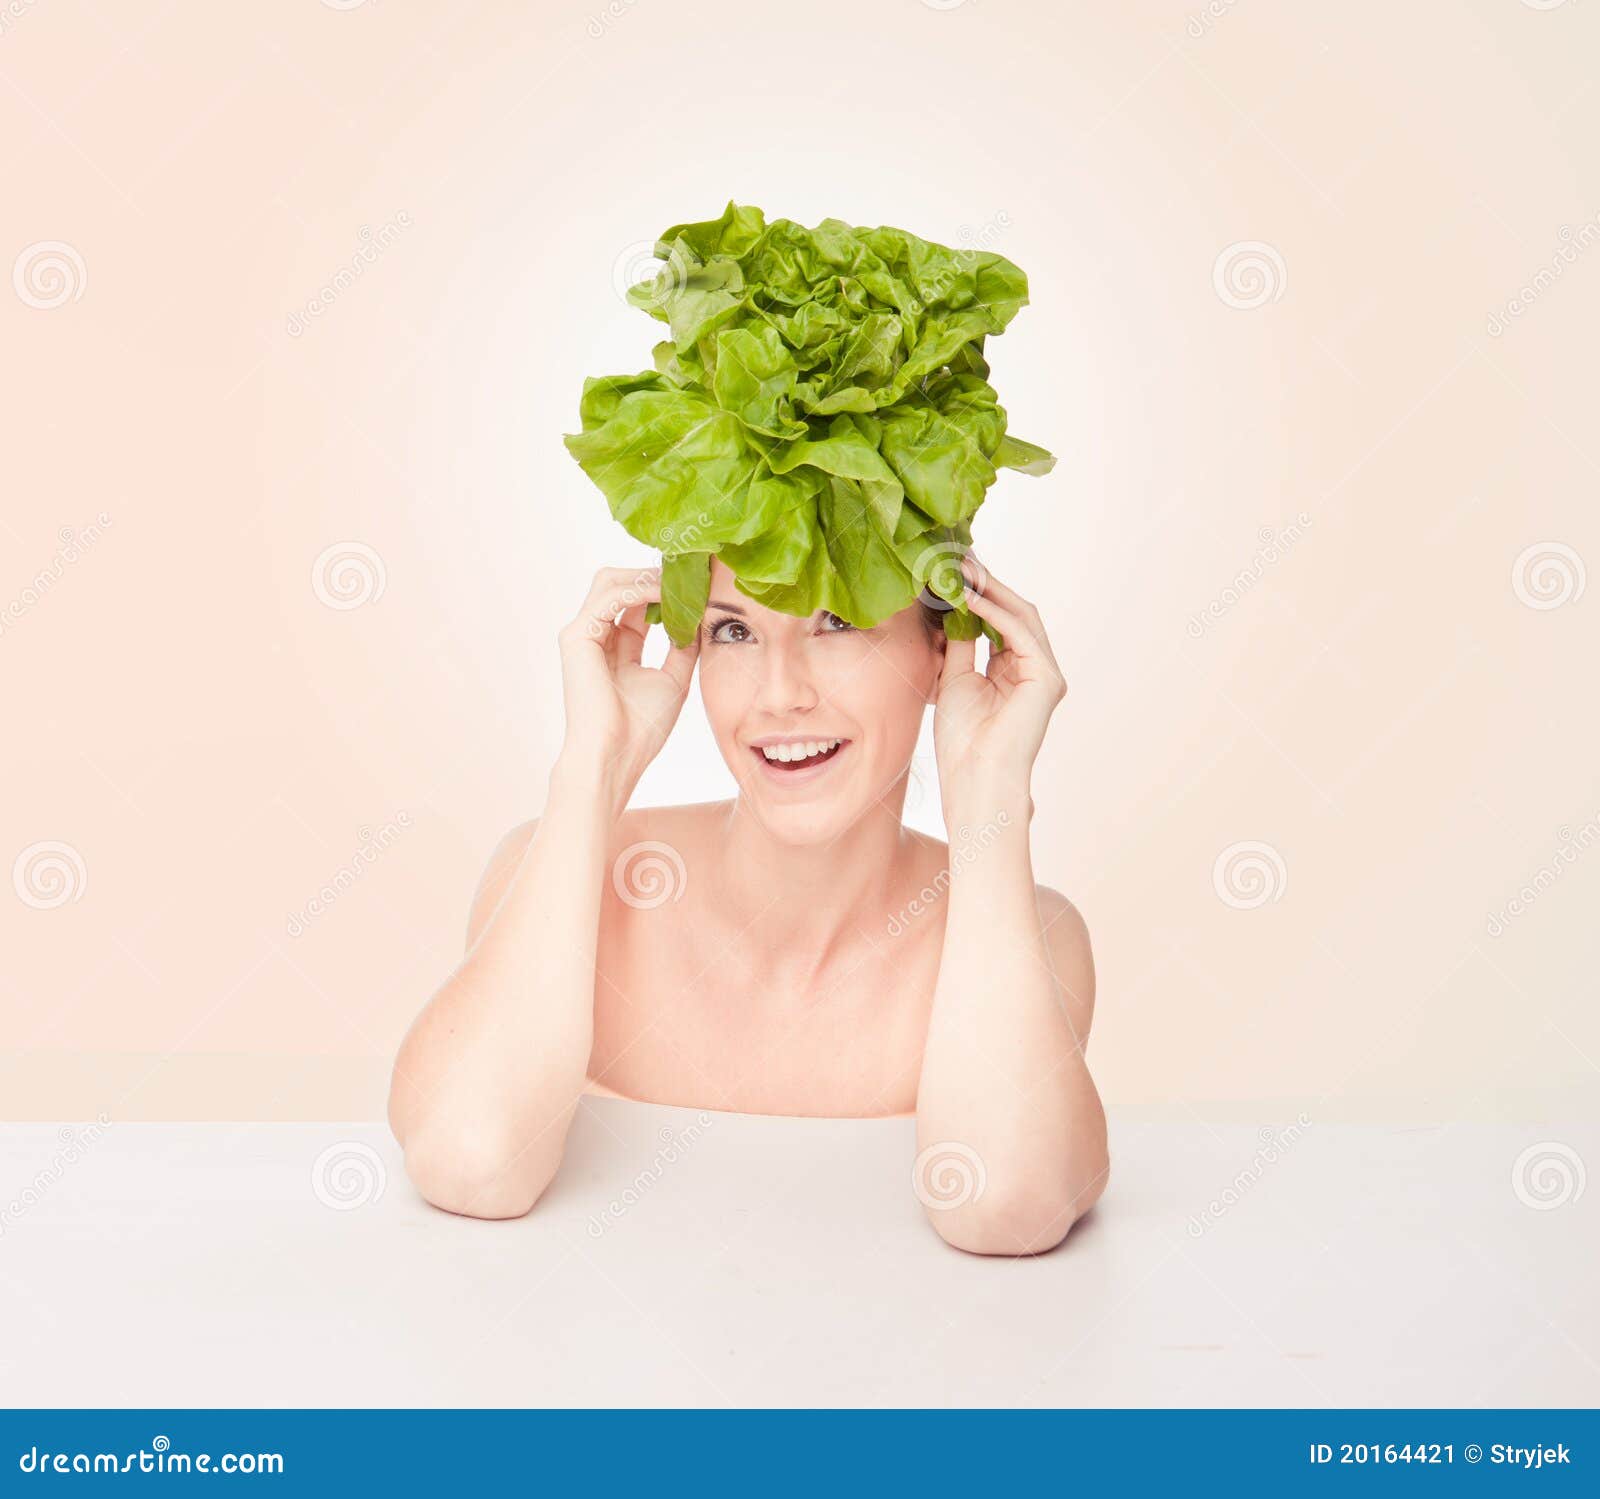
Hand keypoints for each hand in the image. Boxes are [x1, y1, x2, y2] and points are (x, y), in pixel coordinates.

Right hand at [555, 566, 699, 810]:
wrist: (616, 757)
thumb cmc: (640, 729)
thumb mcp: (673, 679)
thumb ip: (683, 646)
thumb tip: (700, 617)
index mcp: (617, 647)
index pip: (639, 603)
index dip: (665, 589)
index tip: (698, 582)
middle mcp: (597, 636)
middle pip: (622, 584)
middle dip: (655, 575)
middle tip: (689, 572)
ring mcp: (583, 634)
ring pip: (612, 581)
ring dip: (649, 577)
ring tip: (681, 581)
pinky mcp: (577, 636)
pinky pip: (610, 595)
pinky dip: (640, 588)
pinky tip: (667, 594)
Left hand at [933, 559, 1066, 819]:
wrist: (973, 778)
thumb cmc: (962, 740)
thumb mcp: (954, 678)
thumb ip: (959, 642)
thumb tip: (952, 605)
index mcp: (1014, 671)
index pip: (999, 621)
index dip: (979, 593)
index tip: (952, 569)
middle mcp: (1035, 669)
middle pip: (1014, 613)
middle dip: (987, 583)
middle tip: (959, 557)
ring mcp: (1045, 674)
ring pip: (1021, 617)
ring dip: (991, 590)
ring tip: (961, 568)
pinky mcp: (1047, 679)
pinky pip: (1020, 633)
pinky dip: (995, 612)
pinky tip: (969, 596)